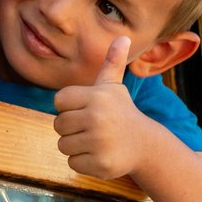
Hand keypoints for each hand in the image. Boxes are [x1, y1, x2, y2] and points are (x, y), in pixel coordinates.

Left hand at [52, 37, 147, 178]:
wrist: (144, 145)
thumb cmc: (121, 112)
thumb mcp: (114, 87)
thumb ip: (112, 62)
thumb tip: (124, 37)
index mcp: (97, 97)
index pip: (58, 101)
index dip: (69, 106)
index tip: (86, 109)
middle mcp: (97, 118)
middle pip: (58, 124)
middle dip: (71, 128)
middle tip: (92, 127)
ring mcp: (99, 142)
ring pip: (63, 145)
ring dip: (75, 145)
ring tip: (95, 140)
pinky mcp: (100, 164)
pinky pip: (72, 163)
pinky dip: (82, 162)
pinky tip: (99, 155)